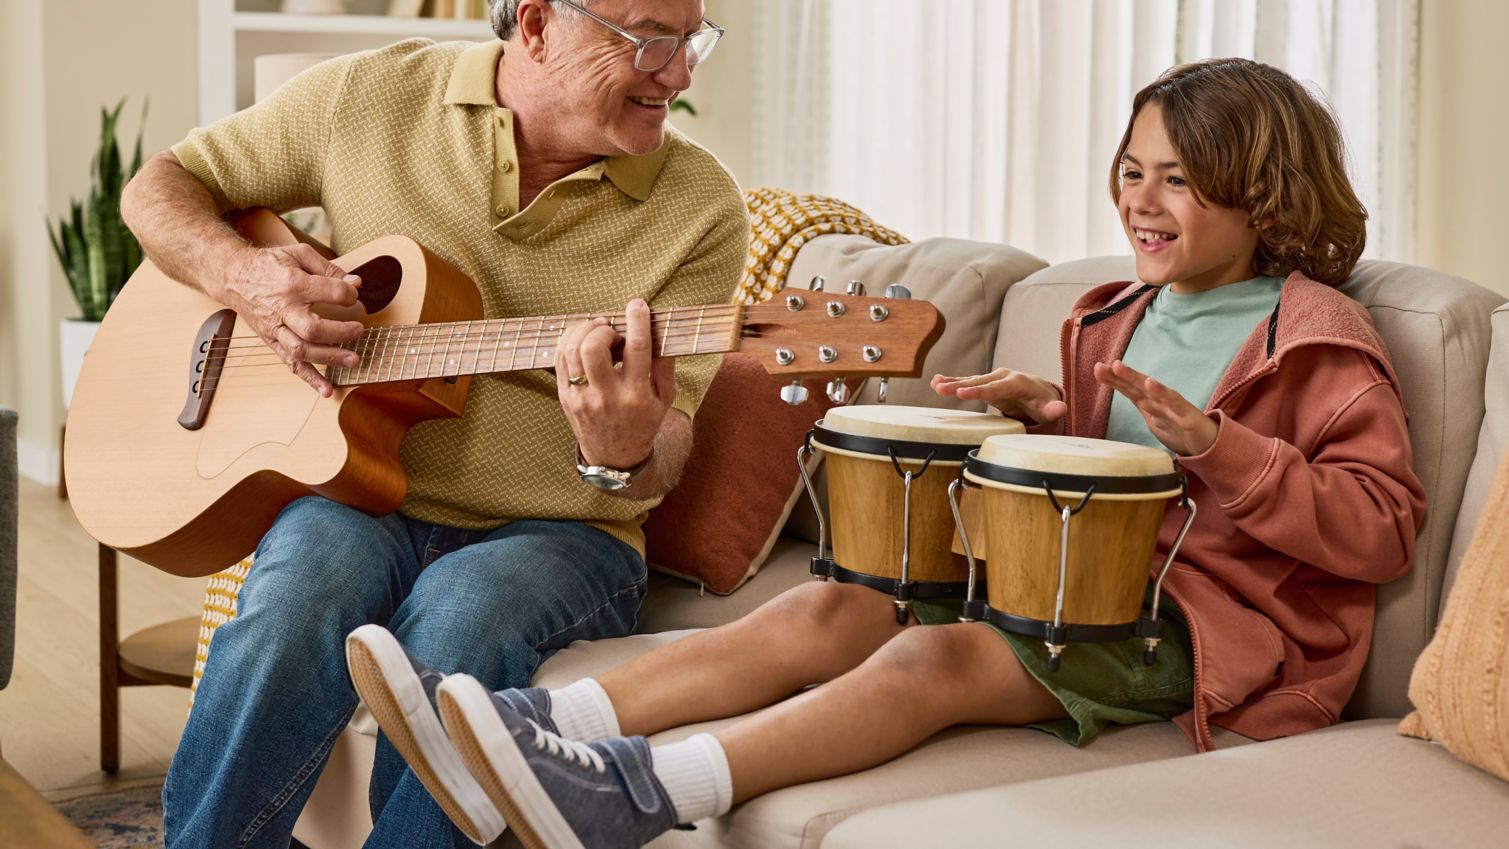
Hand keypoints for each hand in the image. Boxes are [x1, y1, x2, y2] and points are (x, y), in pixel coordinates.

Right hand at [220, 243, 364, 395]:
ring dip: (329, 358)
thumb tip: (356, 283)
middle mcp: (283, 310)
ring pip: (302, 350)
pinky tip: (326, 390)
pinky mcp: (271, 341)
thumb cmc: (269, 264)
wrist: (232, 276)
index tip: (355, 295)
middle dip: (341, 333)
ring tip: (353, 360)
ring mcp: (276, 329)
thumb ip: (329, 268)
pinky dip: (309, 379)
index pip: (330, 292)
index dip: (349, 294)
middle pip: (313, 329)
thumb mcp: (298, 254)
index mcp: (293, 284)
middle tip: (360, 330)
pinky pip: (290, 363)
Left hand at [556, 298, 676, 469]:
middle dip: (603, 328)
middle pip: (594, 348)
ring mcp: (581, 397)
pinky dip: (569, 340)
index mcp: (636, 396)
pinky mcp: (564, 396)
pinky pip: (559, 358)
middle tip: (612, 329)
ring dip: (584, 330)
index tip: (637, 305)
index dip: (636, 322)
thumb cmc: (643, 422)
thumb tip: (660, 330)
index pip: (636, 351)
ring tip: (598, 330)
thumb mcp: (665, 398)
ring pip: (571, 350)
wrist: (614, 457)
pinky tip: (583, 338)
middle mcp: (606, 397)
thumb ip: (665, 364)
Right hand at [931, 368, 1065, 423]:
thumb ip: (1053, 409)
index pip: (996, 387)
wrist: (1039, 391)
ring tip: (934, 384)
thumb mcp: (1049, 407)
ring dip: (952, 382)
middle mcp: (1002, 376)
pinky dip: (952, 381)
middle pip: (979, 381)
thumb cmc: (1043, 402)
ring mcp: (993, 378)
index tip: (963, 392)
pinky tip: (936, 381)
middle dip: (959, 385)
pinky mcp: (985, 383)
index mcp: (1016, 382)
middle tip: (942, 389)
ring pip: (970, 380)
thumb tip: (1061, 409)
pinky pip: (967, 381)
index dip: (979, 390)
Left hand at [1093, 360, 1218, 455]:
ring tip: (1119, 367)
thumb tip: (1117, 388)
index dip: (1113, 380)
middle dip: (1120, 375)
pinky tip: (1150, 383)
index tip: (1097, 369)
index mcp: (1150, 402)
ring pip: (1151, 390)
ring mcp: (1173, 406)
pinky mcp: (1186, 416)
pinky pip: (1173, 403)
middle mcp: (1159, 400)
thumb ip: (1138, 401)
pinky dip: (1162, 393)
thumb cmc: (1179, 428)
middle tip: (1104, 365)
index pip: (1129, 389)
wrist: (1208, 445)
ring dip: (1134, 378)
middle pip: (1137, 386)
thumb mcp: (1151, 416)